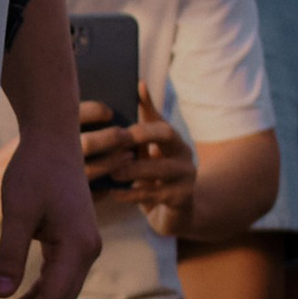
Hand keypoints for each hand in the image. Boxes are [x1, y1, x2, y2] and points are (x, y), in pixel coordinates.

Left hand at [0, 122, 99, 298]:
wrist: (53, 140)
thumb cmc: (35, 170)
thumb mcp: (18, 211)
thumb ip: (11, 253)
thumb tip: (2, 295)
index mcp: (79, 246)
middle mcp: (88, 251)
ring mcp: (84, 247)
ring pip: (62, 293)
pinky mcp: (74, 242)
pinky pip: (60, 278)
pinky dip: (40, 294)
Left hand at [83, 85, 194, 235]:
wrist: (176, 215)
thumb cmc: (155, 177)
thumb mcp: (149, 151)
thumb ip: (144, 123)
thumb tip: (138, 83)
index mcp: (174, 141)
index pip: (161, 123)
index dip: (142, 119)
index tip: (118, 124)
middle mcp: (184, 155)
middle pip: (166, 136)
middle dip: (140, 136)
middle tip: (115, 140)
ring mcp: (186, 178)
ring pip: (160, 169)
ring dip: (133, 170)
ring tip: (111, 172)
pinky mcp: (182, 200)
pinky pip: (155, 195)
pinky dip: (132, 194)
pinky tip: (114, 193)